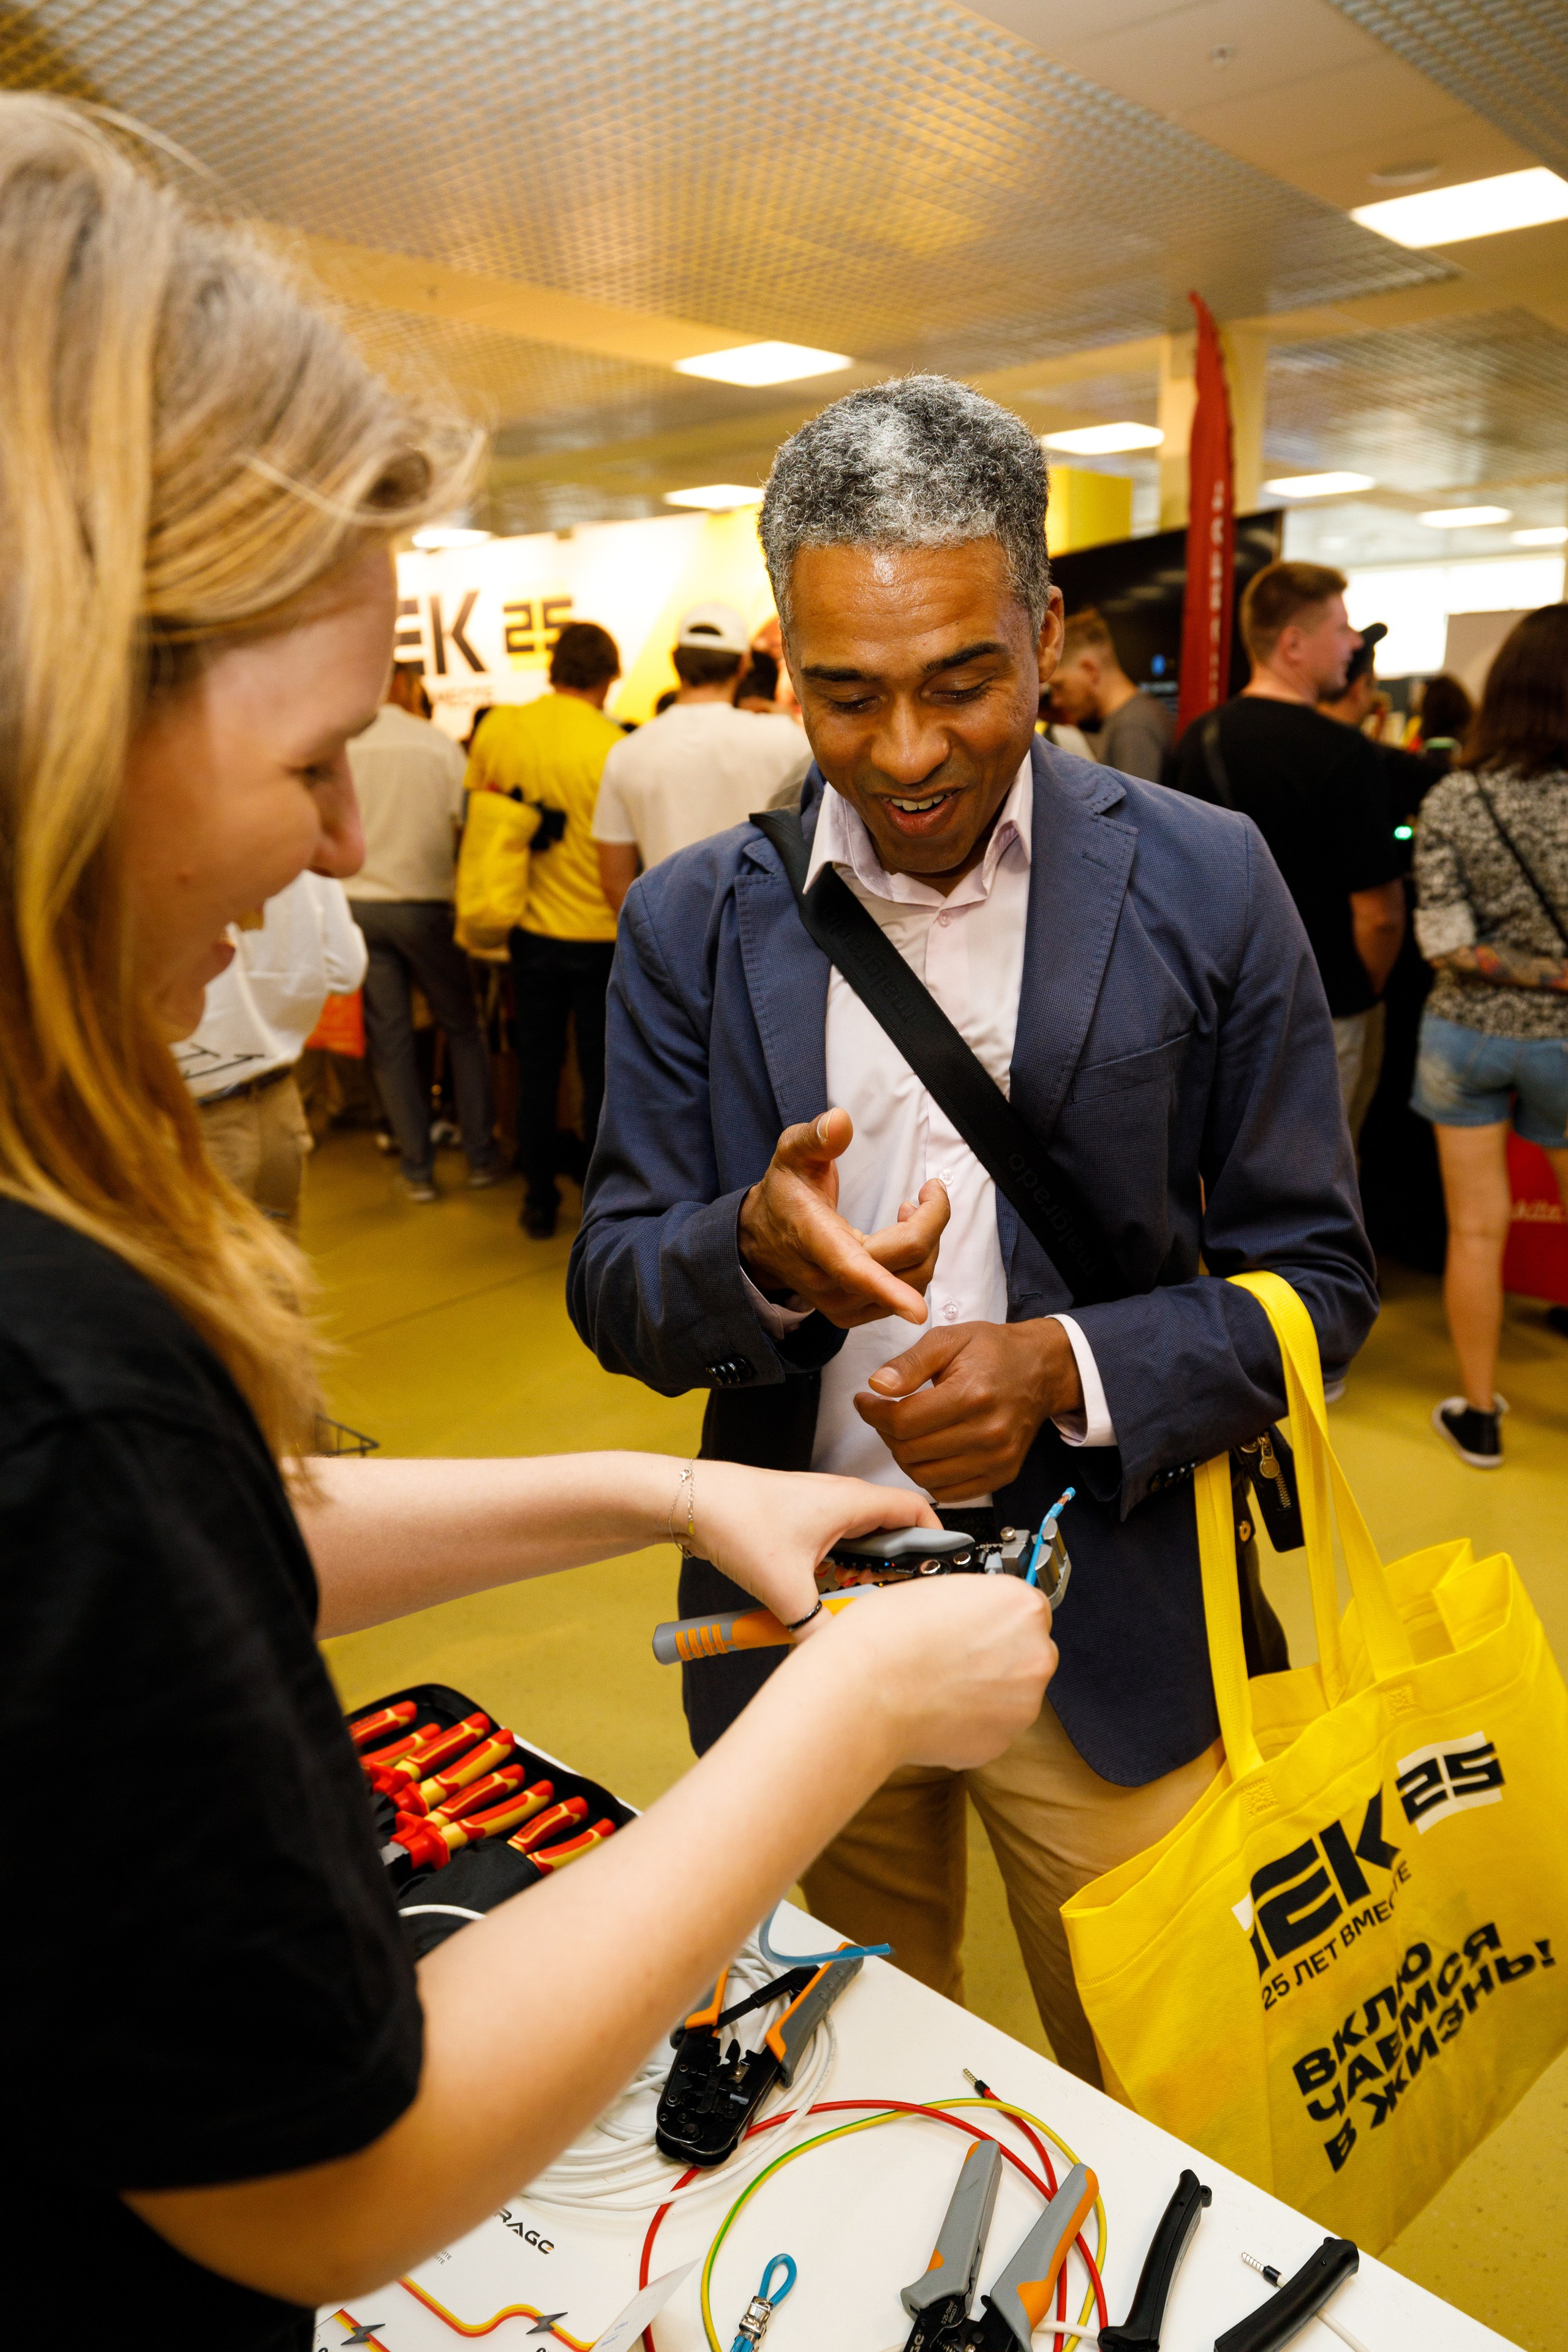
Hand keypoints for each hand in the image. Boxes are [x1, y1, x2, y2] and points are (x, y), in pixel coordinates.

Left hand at [688, 1459, 939, 1632]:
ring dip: (862, 1573)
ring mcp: (819, 1509)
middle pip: (891, 1533)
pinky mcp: (798, 1522)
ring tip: (852, 1601)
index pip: (917, 1511)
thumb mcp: (785, 1588)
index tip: (943, 1573)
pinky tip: (819, 1595)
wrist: (689, 1502)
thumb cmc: (737, 1521)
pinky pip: (833, 1548)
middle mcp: (841, 1500)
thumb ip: (816, 1630)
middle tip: (894, 1600)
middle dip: (897, 1569)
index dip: (938, 1540)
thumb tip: (835, 1659)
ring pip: (860, 1543)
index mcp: (852, 1502)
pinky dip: (835, 1571)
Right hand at [738, 1107, 948, 1329]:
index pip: (855, 1269)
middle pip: (905, 1265)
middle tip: (929, 1190)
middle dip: (932, 1223)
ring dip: (928, 1242)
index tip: (917, 1311)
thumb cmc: (784, 1191)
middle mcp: (828, 1282)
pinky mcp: (853, 1314)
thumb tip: (840, 1120)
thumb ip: (816, 1137)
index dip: (889, 1290)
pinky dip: (918, 1263)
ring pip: (913, 1282)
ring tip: (912, 1209)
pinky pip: (907, 1293)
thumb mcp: (792, 1153)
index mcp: (814, 1241)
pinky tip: (903, 1233)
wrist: (762, 1239)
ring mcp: (841, 1304)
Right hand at [823, 1574, 1056, 1768]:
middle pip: (1027, 1651)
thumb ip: (974, 1603)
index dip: (997, 1616)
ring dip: (985, 1690)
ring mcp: (1022, 1705)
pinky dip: (969, 1720)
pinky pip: (991, 1726)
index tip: (978, 1624)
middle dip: (997, 1654)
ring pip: (1011, 1693)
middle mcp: (1035, 1656)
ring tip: (938, 1683)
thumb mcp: (937, 1589)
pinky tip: (936, 1708)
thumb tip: (976, 1617)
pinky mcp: (1000, 1743)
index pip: (1027, 1607)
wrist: (861, 1694)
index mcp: (1022, 1607)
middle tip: (953, 1654)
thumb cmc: (884, 1637)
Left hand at [854, 1318, 1081, 1500]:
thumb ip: (909, 1363)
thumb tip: (876, 1386)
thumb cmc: (993, 1352)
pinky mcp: (1002, 1475)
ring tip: (906, 1432)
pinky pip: (948, 1493)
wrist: (1041, 1370)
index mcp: (972, 1394)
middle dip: (885, 1433)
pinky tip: (928, 1451)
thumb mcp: (948, 1339)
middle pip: (911, 1451)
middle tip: (884, 1414)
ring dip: (904, 1456)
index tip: (865, 1401)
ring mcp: (998, 1458)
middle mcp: (989, 1432)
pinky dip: (929, 1476)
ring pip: (925, 1476)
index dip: (873, 1413)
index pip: (904, 1421)